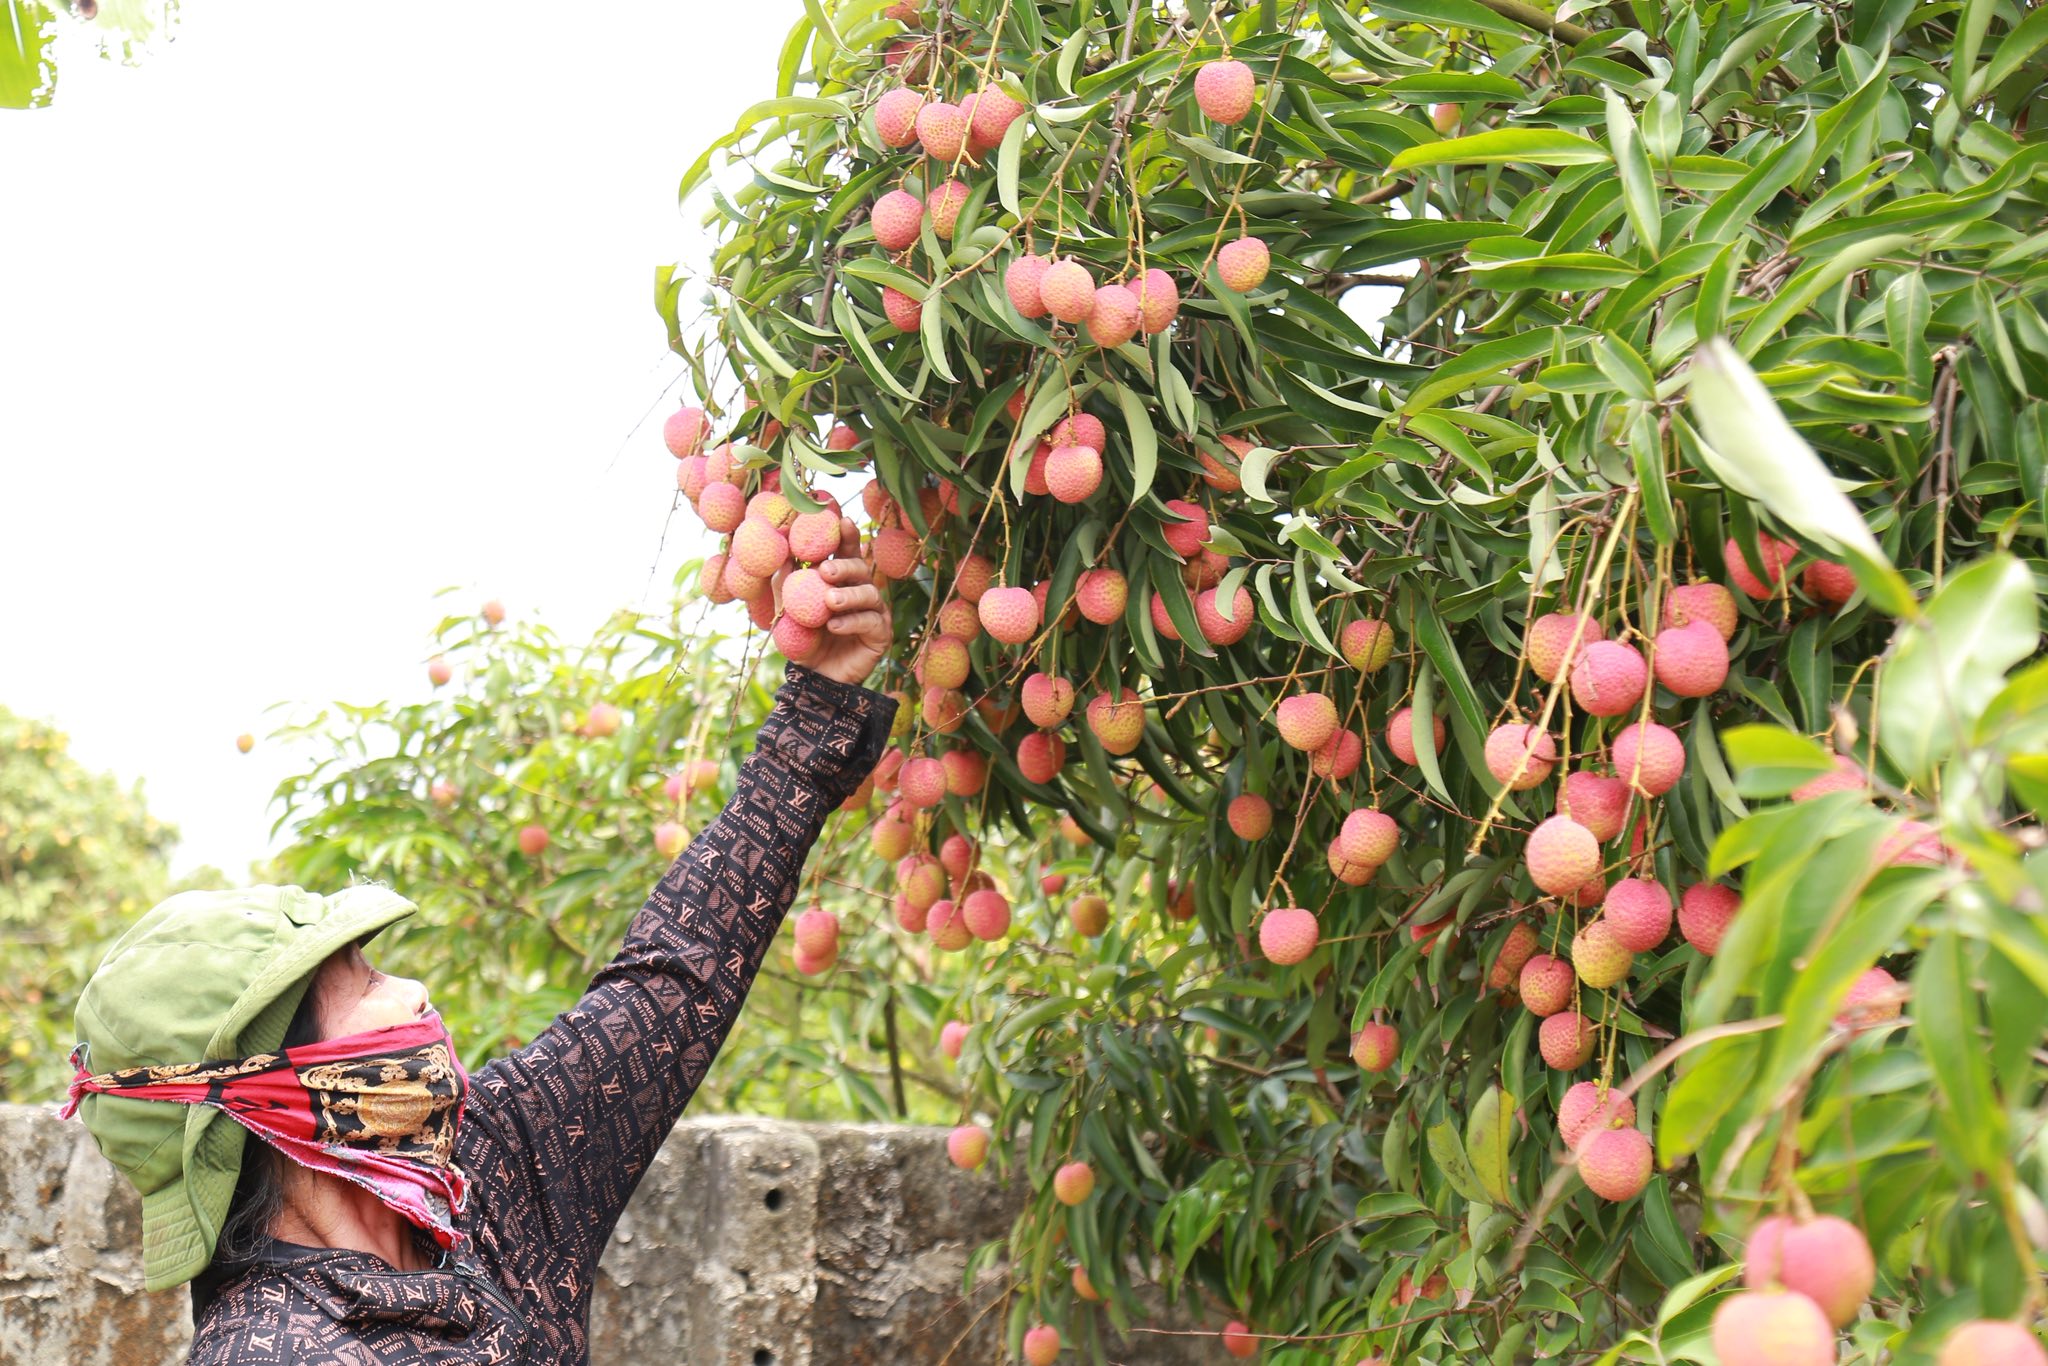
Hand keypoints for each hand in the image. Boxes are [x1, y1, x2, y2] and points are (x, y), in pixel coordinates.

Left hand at [797, 518, 891, 686]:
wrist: (814, 678)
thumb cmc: (803, 640)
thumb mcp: (787, 610)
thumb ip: (786, 583)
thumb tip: (781, 551)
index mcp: (842, 579)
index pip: (846, 551)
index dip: (846, 534)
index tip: (840, 519)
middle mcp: (862, 590)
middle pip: (861, 568)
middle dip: (845, 565)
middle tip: (826, 570)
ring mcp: (875, 611)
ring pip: (869, 593)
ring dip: (848, 595)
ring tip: (829, 602)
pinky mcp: (880, 634)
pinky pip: (870, 622)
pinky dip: (851, 621)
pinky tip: (834, 626)